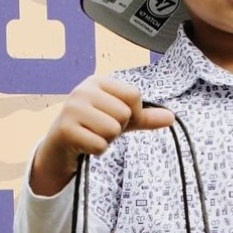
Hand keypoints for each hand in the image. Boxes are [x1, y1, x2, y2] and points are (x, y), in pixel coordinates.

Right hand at [30, 76, 174, 194]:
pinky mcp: (65, 129)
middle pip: (124, 113)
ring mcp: (72, 108)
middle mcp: (82, 90)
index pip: (134, 95)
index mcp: (97, 82)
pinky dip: (97, 150)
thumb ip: (145, 117)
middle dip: (117, 129)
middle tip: (99, 130)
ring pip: (113, 129)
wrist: (59, 149)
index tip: (116, 118)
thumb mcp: (120, 120)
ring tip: (92, 136)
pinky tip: (84, 145)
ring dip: (106, 140)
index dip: (133, 113)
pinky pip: (100, 144)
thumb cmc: (92, 129)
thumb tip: (172, 117)